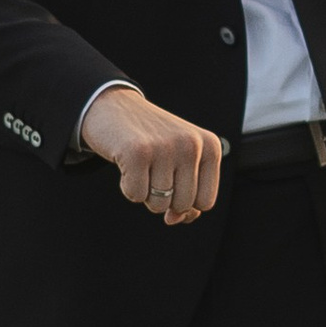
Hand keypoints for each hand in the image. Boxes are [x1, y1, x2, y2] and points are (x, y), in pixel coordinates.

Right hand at [80, 85, 225, 225]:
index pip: (206, 202)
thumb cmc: (152, 141)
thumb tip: (174, 219)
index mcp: (210, 146)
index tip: (172, 183)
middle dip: (164, 196)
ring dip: (145, 192)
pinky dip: (127, 187)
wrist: (115, 107)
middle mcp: (192, 144)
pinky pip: (135, 196)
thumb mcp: (181, 161)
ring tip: (142, 165)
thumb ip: (188, 195)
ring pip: (158, 204)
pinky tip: (127, 164)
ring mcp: (166, 147)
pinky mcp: (138, 152)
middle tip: (154, 168)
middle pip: (182, 206)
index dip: (186, 203)